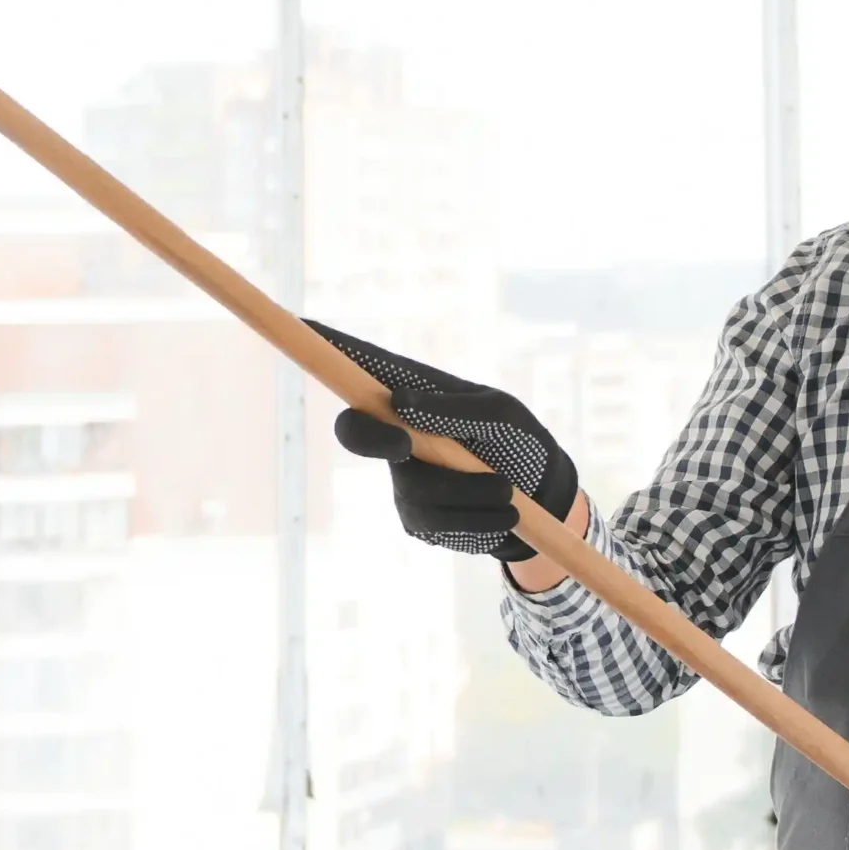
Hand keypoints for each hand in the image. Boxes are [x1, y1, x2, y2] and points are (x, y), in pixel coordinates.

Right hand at [307, 321, 578, 563]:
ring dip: (467, 493)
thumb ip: (453, 409)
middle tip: (403, 444)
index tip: (304, 324)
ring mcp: (404, 480)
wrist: (544, 498)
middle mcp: (398, 434)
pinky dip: (476, 520)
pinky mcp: (418, 521)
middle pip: (354, 432)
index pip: (362, 368)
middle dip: (372, 438)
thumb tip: (398, 402)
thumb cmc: (520, 440)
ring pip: (415, 491)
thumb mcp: (501, 415)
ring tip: (507, 493)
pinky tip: (505, 513)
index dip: (327, 347)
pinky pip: (435, 525)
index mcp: (416, 396)